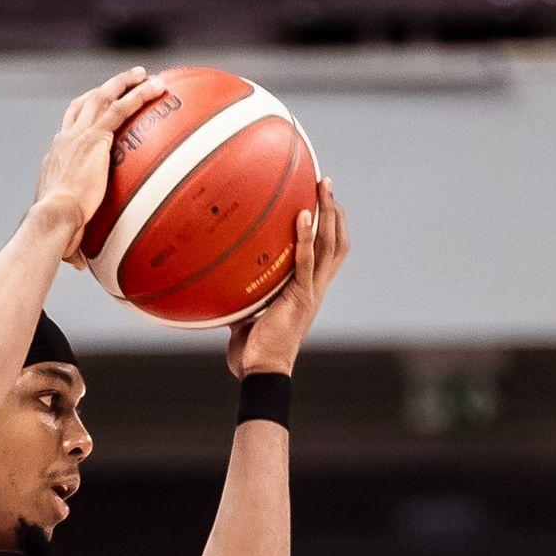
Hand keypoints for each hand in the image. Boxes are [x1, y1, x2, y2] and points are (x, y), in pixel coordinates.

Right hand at [32, 68, 161, 252]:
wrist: (54, 218)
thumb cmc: (56, 231)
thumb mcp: (66, 233)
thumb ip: (76, 243)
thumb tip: (82, 268)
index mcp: (56, 158)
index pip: (70, 130)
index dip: (84, 119)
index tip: (98, 115)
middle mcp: (65, 140)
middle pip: (84, 104)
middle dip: (103, 90)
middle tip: (123, 83)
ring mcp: (78, 135)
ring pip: (102, 97)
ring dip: (123, 83)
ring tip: (143, 75)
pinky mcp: (94, 137)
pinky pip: (121, 108)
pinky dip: (138, 95)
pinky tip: (156, 87)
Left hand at [226, 178, 348, 371]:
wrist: (260, 372)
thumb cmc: (251, 351)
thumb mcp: (245, 315)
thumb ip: (240, 296)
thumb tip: (218, 282)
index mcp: (307, 291)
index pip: (327, 252)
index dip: (329, 226)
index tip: (320, 200)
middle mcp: (315, 288)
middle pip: (336, 241)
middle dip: (334, 210)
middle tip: (325, 182)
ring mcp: (311, 292)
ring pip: (330, 245)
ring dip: (328, 213)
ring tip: (322, 186)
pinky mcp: (301, 298)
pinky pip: (306, 262)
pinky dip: (306, 238)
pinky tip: (302, 215)